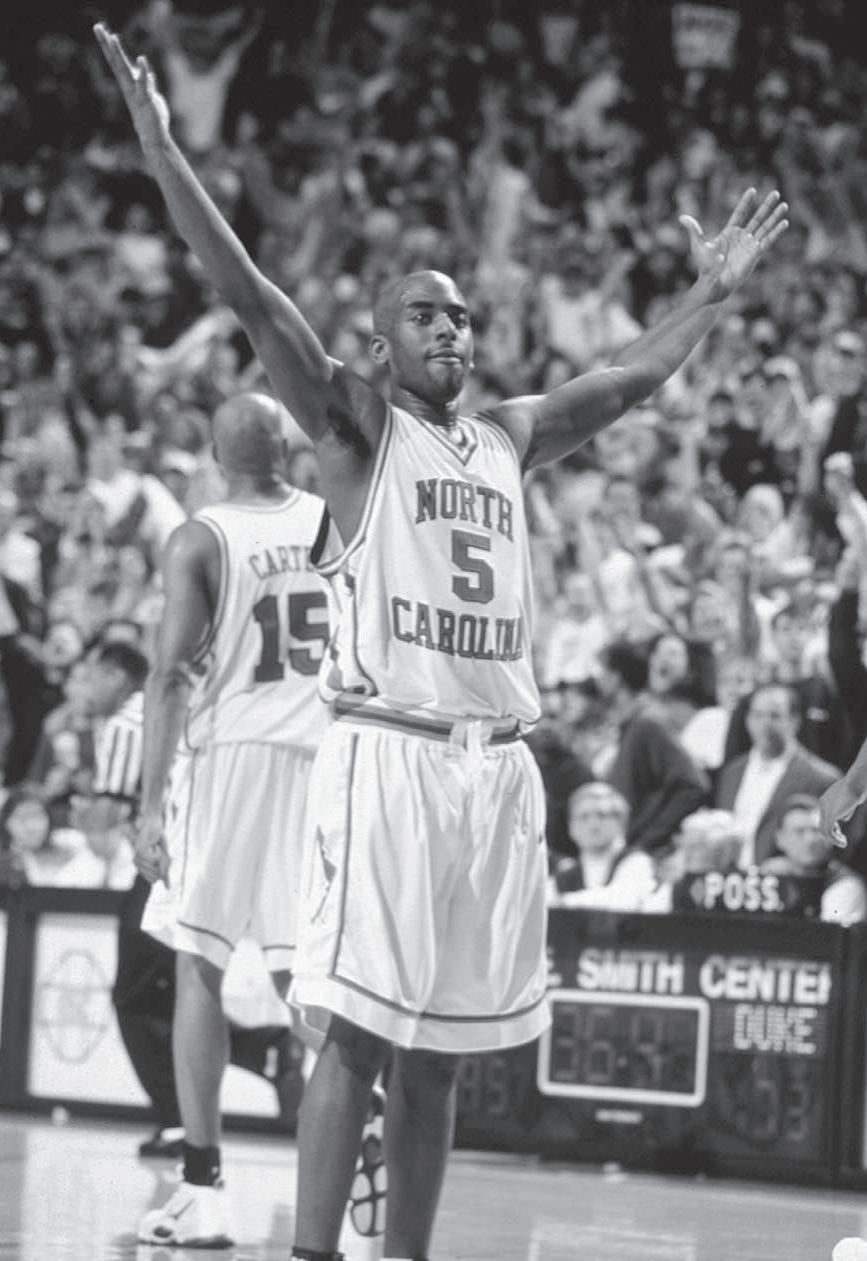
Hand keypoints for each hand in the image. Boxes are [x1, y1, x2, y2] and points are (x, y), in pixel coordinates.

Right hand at [94, 23, 171, 156]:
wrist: (153, 137)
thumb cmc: (151, 117)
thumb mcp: (150, 96)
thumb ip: (147, 84)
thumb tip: (147, 74)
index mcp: (129, 83)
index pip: (117, 61)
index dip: (110, 46)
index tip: (102, 29)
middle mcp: (128, 86)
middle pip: (116, 61)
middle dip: (107, 44)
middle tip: (97, 27)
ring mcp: (136, 92)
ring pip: (124, 70)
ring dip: (118, 54)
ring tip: (112, 37)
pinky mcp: (146, 100)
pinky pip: (143, 84)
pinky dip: (142, 72)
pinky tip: (141, 60)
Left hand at [134, 813, 170, 884]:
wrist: (152, 822)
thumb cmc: (157, 838)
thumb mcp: (164, 856)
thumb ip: (164, 870)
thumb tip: (167, 888)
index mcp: (142, 866)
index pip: (153, 879)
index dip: (160, 872)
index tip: (161, 858)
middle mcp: (137, 863)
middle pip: (155, 875)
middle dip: (162, 864)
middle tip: (159, 851)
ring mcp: (137, 857)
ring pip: (155, 867)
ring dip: (161, 857)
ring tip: (156, 847)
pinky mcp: (139, 851)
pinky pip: (154, 859)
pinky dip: (158, 852)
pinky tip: (154, 845)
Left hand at [679, 189, 788, 299]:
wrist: (713, 282)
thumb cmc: (706, 266)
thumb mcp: (698, 245)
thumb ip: (693, 230)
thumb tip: (681, 217)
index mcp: (730, 233)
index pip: (740, 213)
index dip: (746, 203)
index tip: (752, 191)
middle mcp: (742, 237)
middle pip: (757, 218)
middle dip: (766, 206)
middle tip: (776, 193)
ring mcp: (749, 245)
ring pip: (765, 227)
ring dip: (775, 217)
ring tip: (784, 205)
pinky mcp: (755, 254)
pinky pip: (768, 241)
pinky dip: (776, 232)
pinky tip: (784, 223)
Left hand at [818, 778, 865, 847]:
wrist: (856, 782)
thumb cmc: (857, 787)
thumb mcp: (850, 800)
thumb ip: (845, 809)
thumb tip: (843, 818)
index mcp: (825, 799)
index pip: (824, 817)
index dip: (832, 826)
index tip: (839, 832)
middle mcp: (822, 804)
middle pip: (822, 824)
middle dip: (832, 834)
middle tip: (842, 840)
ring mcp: (825, 810)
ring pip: (824, 830)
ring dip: (833, 839)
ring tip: (843, 843)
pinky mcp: (830, 815)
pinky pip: (829, 831)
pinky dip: (835, 839)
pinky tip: (843, 843)